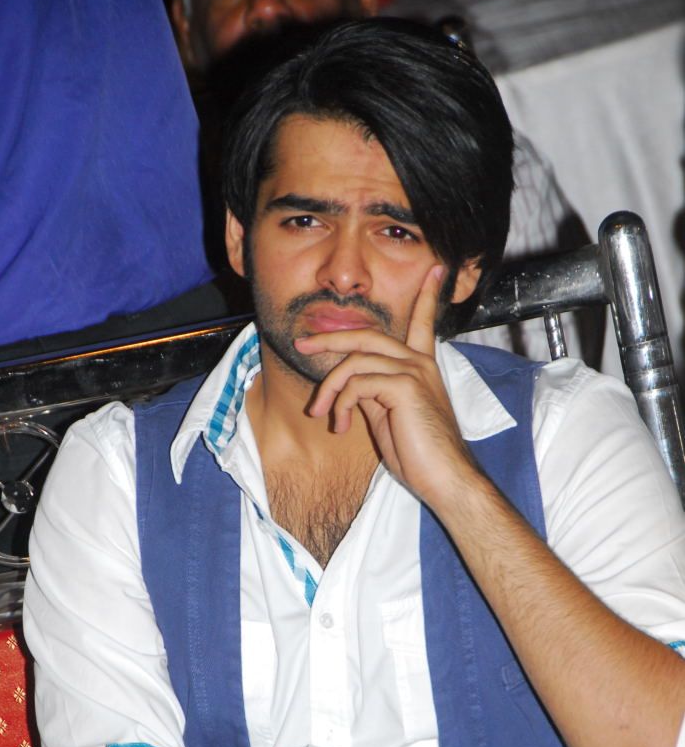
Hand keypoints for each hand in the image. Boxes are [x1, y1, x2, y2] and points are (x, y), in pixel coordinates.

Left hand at [295, 265, 472, 511]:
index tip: (434, 268)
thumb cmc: (419, 454)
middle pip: (367, 335)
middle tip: (302, 342)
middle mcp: (419, 363)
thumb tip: (349, 385)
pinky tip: (342, 425)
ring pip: (355, 361)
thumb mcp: (389, 417)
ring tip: (322, 413)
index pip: (423, 321)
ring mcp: (413, 372)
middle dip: (330, 337)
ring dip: (329, 388)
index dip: (427, 295)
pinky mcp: (405, 387)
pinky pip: (357, 383)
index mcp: (420, 366)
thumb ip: (373, 393)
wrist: (444, 477)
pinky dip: (341, 403)